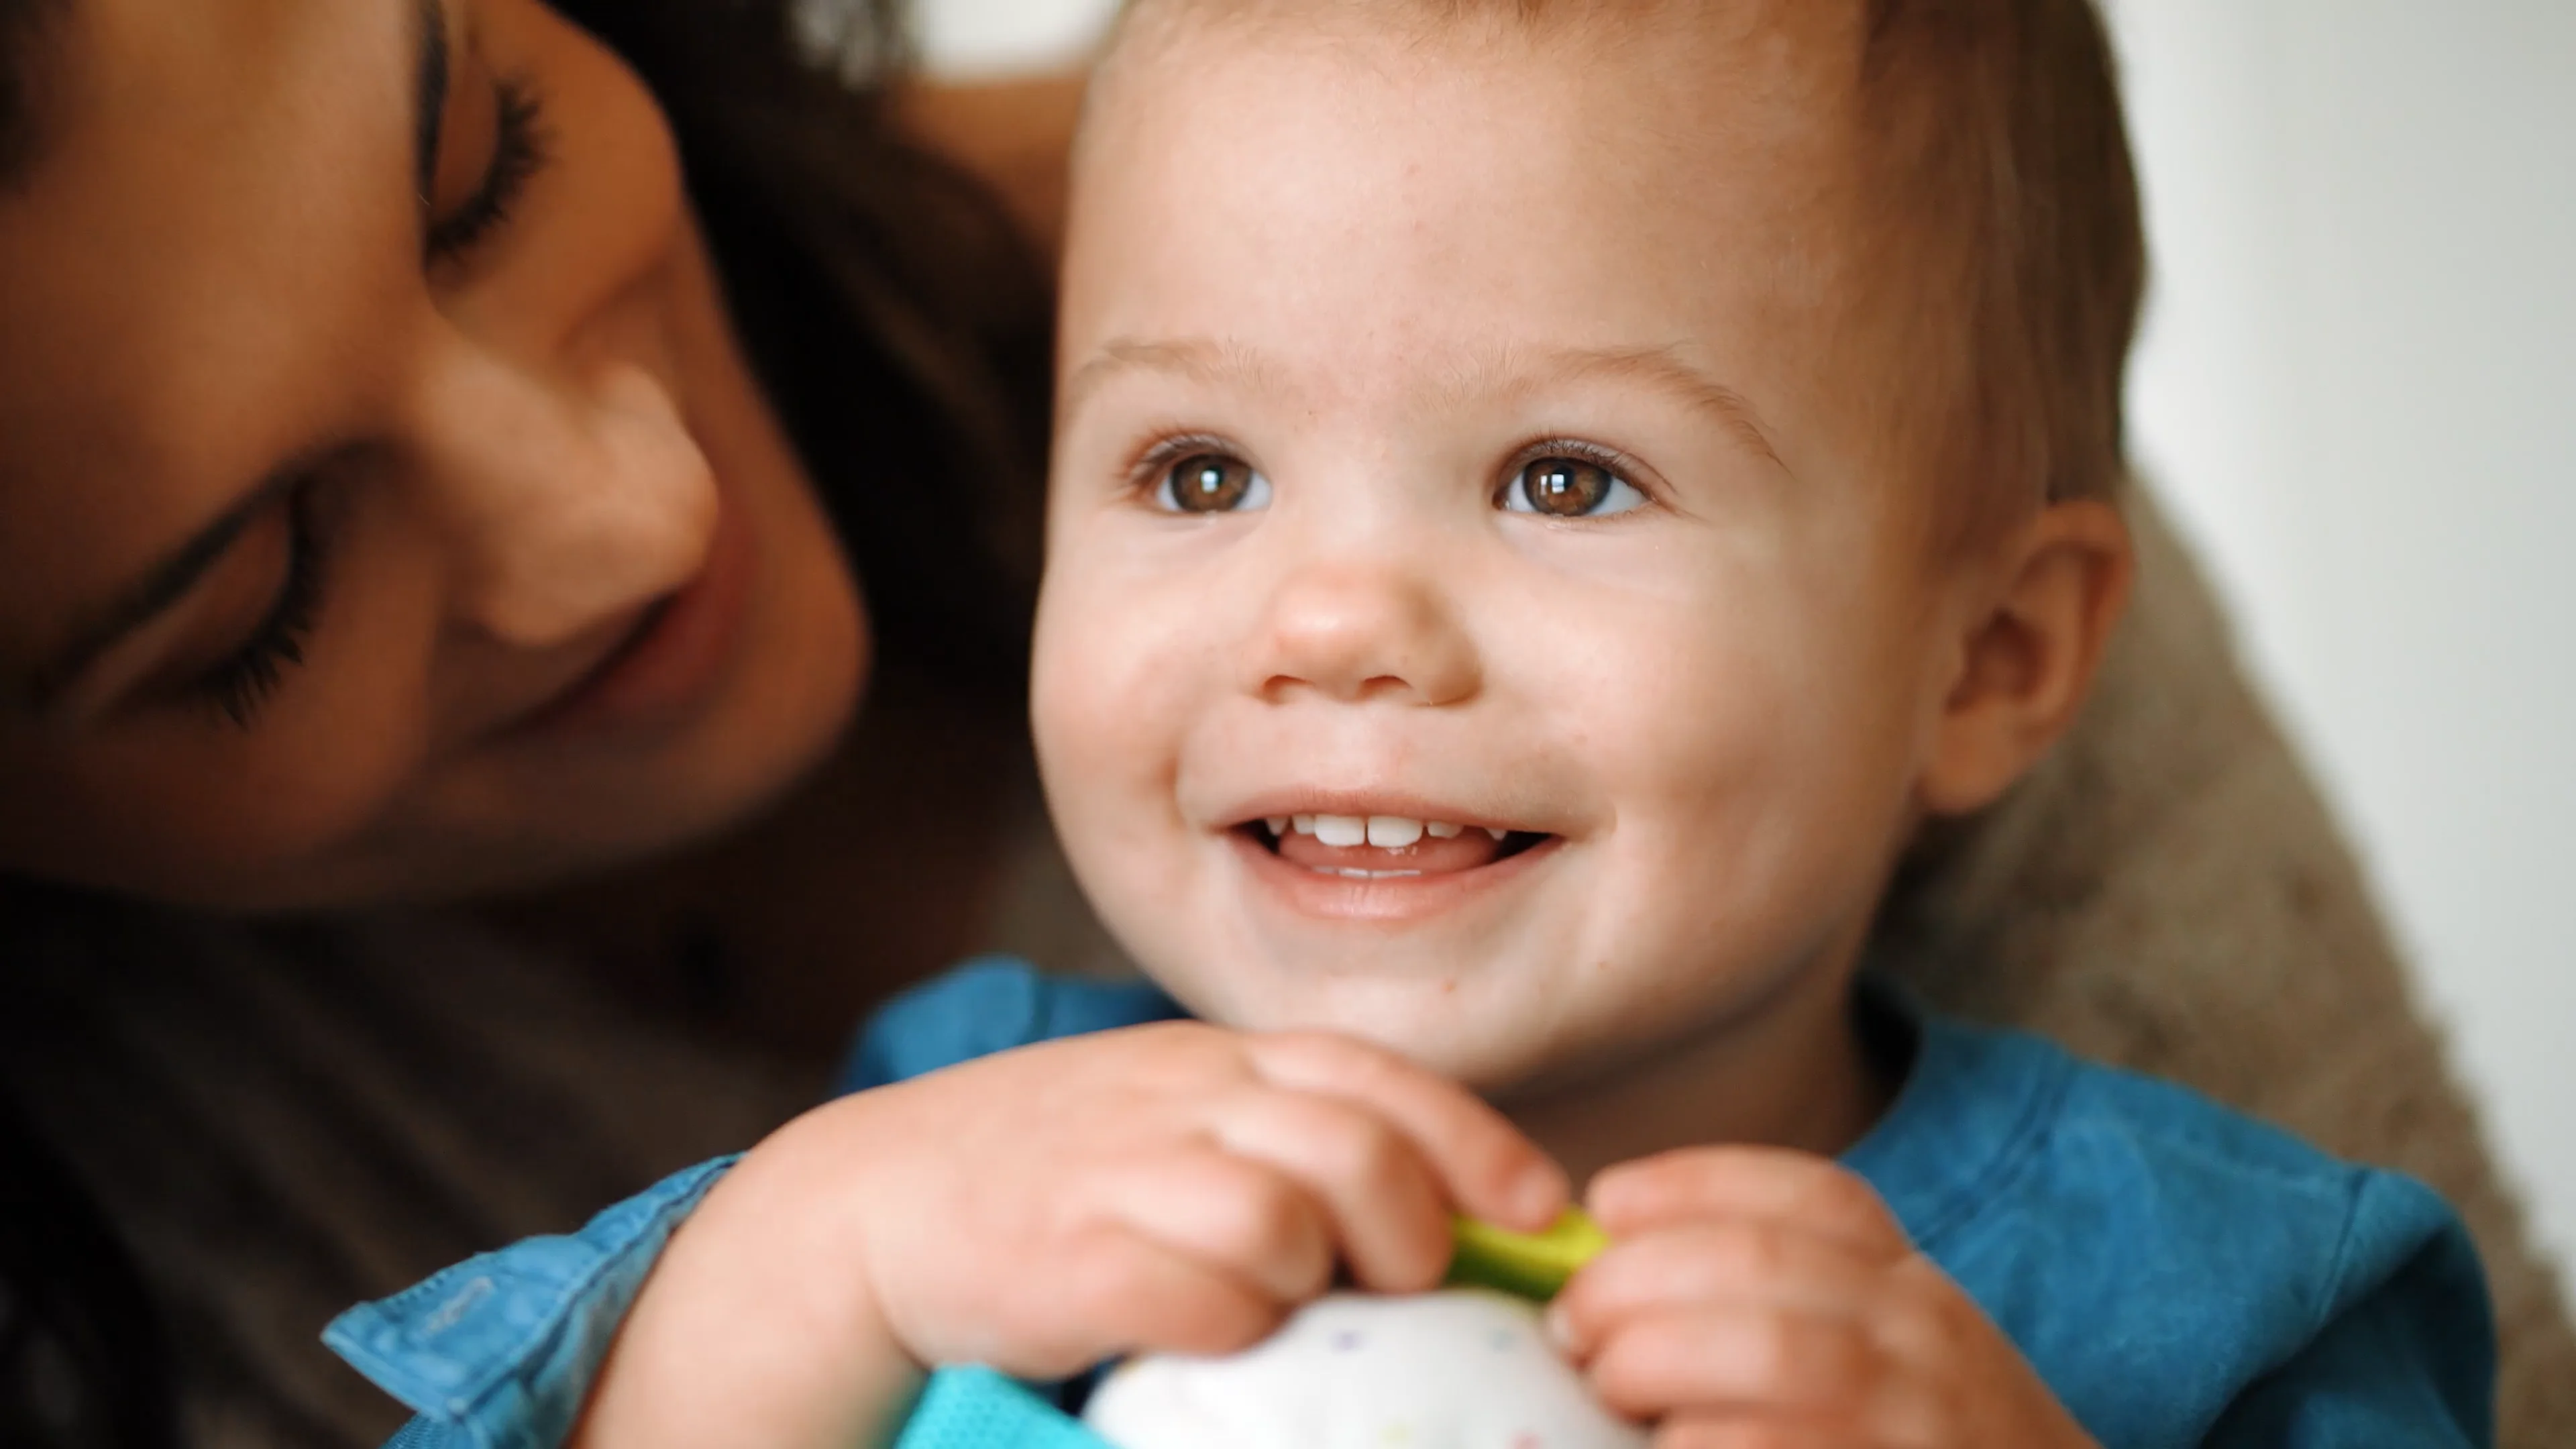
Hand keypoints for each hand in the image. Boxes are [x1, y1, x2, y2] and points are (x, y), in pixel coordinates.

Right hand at [844, 1022, 1567, 1374]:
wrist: (879, 1203)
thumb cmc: (1064, 1170)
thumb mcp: (1183, 1117)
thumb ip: (1298, 1140)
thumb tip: (1456, 1213)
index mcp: (1218, 1061)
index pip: (1379, 1077)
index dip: (1476, 1145)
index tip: (1540, 1212)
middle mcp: (1178, 1100)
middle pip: (1356, 1153)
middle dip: (1409, 1232)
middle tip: (1397, 1282)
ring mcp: (1116, 1175)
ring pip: (1283, 1220)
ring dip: (1307, 1280)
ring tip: (1275, 1303)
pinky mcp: (1061, 1260)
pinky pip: (1194, 1299)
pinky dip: (1222, 1327)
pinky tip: (1202, 1333)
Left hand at [1549, 1148, 2096, 1448]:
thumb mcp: (1890, 1357)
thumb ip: (1785, 1306)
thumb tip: (1618, 1269)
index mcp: (1914, 1287)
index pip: (1811, 1196)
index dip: (1691, 1184)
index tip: (1605, 1200)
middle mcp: (1926, 1336)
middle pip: (1760, 1264)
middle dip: (1635, 1283)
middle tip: (1574, 1328)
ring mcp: (1917, 1419)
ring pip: (1769, 1351)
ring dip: (1654, 1360)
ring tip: (1607, 1388)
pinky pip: (1774, 1447)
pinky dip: (1700, 1440)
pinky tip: (1664, 1446)